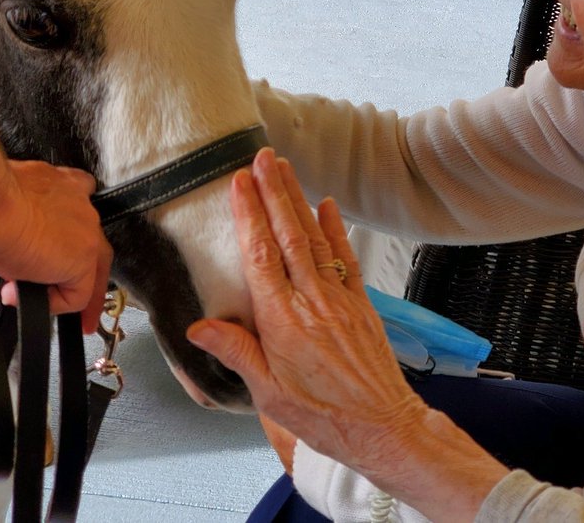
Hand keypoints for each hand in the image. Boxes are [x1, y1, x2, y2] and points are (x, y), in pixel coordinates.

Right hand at [0, 159, 112, 331]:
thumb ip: (6, 220)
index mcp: (56, 184)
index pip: (74, 203)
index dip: (67, 230)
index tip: (57, 245)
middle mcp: (76, 202)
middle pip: (92, 240)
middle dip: (84, 267)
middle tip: (72, 294)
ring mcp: (84, 230)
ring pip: (91, 268)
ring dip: (72, 291)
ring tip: (56, 310)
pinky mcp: (82, 259)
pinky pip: (77, 294)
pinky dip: (54, 304)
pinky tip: (24, 296)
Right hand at [186, 148, 428, 477]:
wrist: (384, 427)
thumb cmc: (325, 416)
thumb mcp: (268, 395)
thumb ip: (236, 352)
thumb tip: (199, 327)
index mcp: (283, 320)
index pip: (260, 255)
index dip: (249, 215)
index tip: (239, 184)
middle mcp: (311, 301)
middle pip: (288, 234)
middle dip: (273, 192)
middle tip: (262, 158)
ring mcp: (338, 298)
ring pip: (314, 238)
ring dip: (298, 200)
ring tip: (285, 168)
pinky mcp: (359, 303)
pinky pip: (345, 257)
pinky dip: (335, 228)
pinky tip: (327, 205)